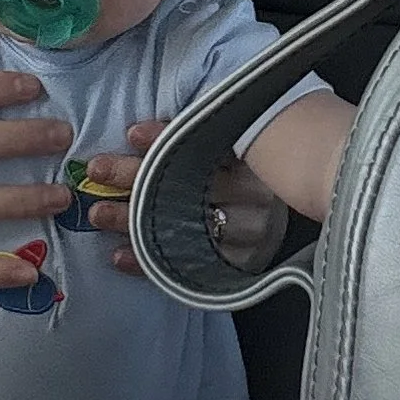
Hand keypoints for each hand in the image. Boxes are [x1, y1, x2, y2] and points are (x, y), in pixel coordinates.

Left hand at [83, 126, 289, 274]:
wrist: (301, 202)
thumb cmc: (255, 167)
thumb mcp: (236, 140)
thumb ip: (201, 130)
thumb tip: (139, 130)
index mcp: (259, 161)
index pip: (208, 146)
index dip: (166, 140)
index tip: (130, 133)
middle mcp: (259, 199)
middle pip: (191, 187)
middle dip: (137, 179)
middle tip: (97, 172)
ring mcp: (250, 237)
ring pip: (183, 228)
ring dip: (134, 222)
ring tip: (97, 214)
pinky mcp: (237, 269)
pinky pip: (185, 268)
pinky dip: (148, 264)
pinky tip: (118, 258)